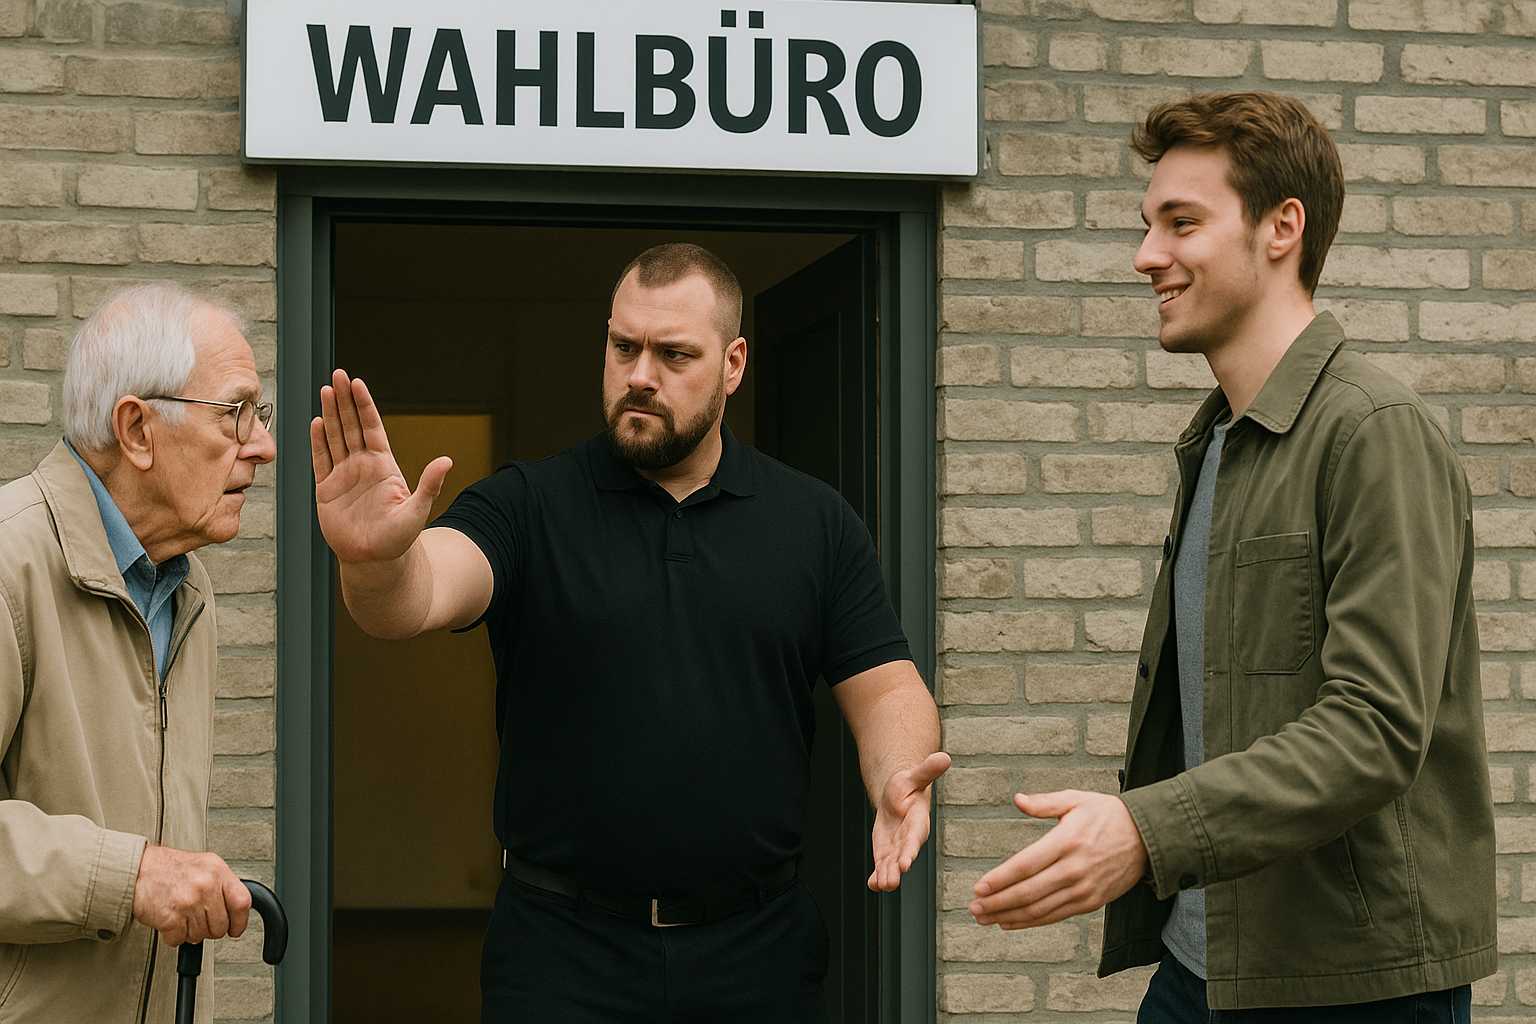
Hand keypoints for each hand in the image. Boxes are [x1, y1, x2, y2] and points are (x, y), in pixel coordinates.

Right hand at [131, 845, 250, 946]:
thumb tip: (235, 906)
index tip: (235, 929)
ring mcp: (188, 902)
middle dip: (210, 929)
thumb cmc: (169, 868)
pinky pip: (179, 940)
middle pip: (221, 925)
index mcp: (217, 871)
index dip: (240, 921)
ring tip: (182, 916)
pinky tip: (170, 921)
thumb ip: (221, 884)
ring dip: (190, 932)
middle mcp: (205, 886)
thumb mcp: (204, 865)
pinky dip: (174, 936)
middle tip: (199, 920)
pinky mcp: (170, 918)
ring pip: (201, 935)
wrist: (138, 870)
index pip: (242, 902)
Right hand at [310, 369, 451, 563]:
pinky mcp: (326, 490)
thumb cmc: (399, 538)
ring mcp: (343, 475)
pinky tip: (315, 422)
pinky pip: (320, 461)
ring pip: (334, 438)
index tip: (357, 383)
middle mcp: (362, 465)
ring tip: (325, 390)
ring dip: (330, 414)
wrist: (375, 560)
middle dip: (344, 400)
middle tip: (337, 375)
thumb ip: (429, 485)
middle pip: (351, 425)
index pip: (372, 427)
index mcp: (384, 465)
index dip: (364, 405)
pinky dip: (316, 442)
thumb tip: (447, 460)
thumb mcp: (417, 510)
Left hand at [868, 751, 950, 891]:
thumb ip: (927, 770)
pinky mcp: (887, 851)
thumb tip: (945, 757)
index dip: (910, 849)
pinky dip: (877, 876)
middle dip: (897, 868)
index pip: (915, 836)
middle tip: (890, 882)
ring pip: (893, 865)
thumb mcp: (914, 775)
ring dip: (887, 876)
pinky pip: (882, 866)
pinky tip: (872, 884)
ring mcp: (898, 846)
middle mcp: (910, 838)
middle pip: (904, 855)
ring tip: (880, 885)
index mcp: (918, 821)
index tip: (905, 861)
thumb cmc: (908, 784)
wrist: (898, 794)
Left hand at [968, 790, 1146, 928]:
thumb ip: (1044, 802)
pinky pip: (1055, 916)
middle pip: (1028, 892)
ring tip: (984, 917)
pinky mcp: (1091, 902)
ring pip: (1039, 909)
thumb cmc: (1108, 814)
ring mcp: (1084, 889)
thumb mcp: (1076, 799)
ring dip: (1009, 916)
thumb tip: (1017, 799)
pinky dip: (1031, 922)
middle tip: (974, 908)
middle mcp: (1074, 869)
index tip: (978, 887)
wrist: (1149, 837)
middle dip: (997, 903)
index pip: (1025, 865)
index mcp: (1066, 841)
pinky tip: (1010, 923)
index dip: (999, 879)